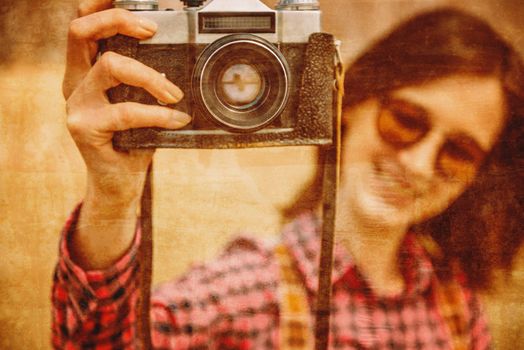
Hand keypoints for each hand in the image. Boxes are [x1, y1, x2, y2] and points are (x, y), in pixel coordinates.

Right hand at [64, 0, 189, 268]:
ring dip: (150, 76)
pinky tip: (177, 121)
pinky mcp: (84, 127)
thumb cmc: (135, 139)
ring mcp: (76, 103)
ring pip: (109, 65)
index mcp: (87, 71)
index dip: (103, 8)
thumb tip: (185, 61)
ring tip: (175, 94)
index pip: (85, 27)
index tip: (141, 12)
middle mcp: (75, 82)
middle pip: (81, 30)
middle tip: (152, 31)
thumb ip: (151, 81)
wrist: (119, 181)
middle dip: (119, 20)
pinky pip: (126, 111)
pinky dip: (158, 114)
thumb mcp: (143, 104)